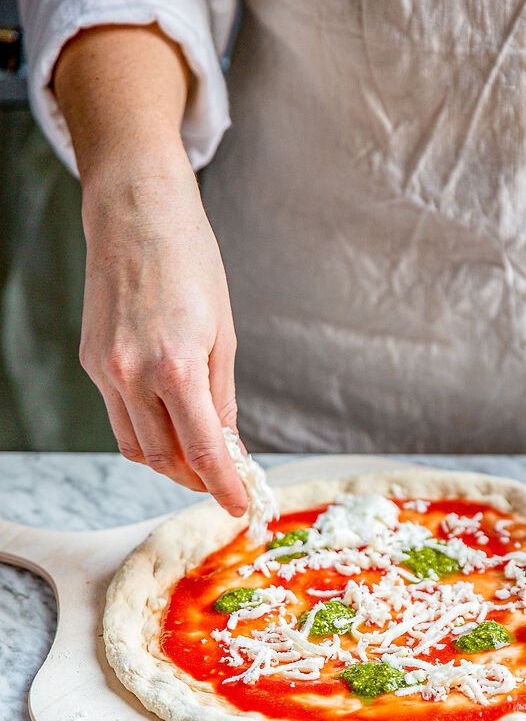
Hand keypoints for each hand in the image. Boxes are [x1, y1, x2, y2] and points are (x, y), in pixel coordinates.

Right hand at [79, 148, 247, 515]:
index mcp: (176, 367)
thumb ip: (222, 399)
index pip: (202, 452)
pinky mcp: (91, 361)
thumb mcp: (225, 335)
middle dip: (195, 481)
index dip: (223, 487)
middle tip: (222, 484)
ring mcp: (105, 369)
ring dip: (168, 463)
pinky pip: (119, 416)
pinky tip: (170, 424)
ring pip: (135, 445)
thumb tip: (229, 449)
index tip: (240, 505)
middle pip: (162, 459)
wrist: (138, 215)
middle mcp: (132, 374)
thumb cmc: (192, 264)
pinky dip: (147, 431)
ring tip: (198, 460)